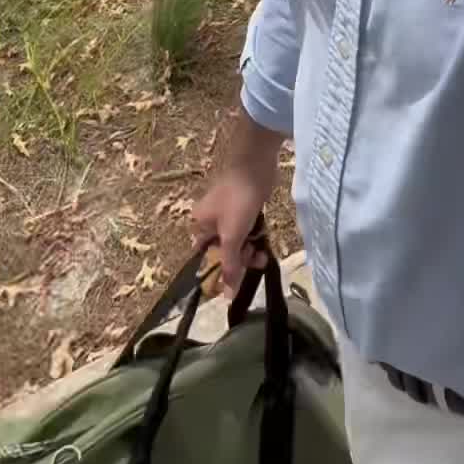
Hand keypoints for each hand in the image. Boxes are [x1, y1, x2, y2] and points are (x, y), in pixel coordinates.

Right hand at [193, 169, 269, 295]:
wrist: (256, 166)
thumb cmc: (238, 200)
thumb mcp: (232, 236)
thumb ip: (229, 266)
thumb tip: (226, 296)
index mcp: (200, 226)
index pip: (205, 258)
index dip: (219, 272)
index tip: (235, 283)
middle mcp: (211, 221)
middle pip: (224, 252)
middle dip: (240, 259)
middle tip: (255, 259)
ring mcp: (228, 215)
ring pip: (238, 243)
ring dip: (251, 250)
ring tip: (263, 251)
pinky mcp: (244, 210)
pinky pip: (247, 232)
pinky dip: (255, 237)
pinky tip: (264, 236)